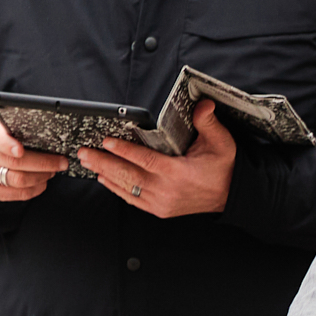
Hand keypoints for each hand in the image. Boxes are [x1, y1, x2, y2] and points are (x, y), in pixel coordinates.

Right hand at [0, 116, 66, 200]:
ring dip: (41, 177)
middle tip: (61, 162)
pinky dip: (35, 189)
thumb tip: (56, 130)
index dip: (8, 145)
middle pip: (15, 163)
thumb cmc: (10, 136)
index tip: (20, 150)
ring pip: (18, 180)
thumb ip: (27, 127)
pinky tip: (42, 182)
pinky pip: (17, 194)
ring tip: (52, 171)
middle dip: (44, 163)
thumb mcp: (14, 125)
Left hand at [81, 99, 235, 218]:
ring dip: (105, 173)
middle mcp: (166, 190)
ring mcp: (161, 203)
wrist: (231, 195)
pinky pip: (132, 198)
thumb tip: (202, 105)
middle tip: (85, 152)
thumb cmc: (223, 168)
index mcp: (179, 173)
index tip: (107, 141)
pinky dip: (116, 188)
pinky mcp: (159, 209)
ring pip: (127, 187)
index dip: (124, 150)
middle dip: (103, 162)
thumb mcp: (221, 142)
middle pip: (128, 174)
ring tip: (87, 162)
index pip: (145, 160)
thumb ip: (207, 122)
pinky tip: (103, 178)